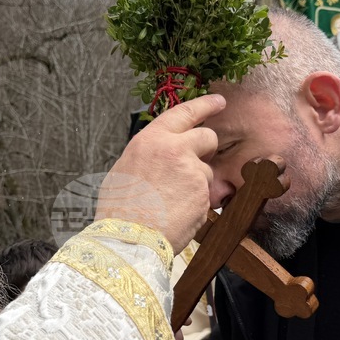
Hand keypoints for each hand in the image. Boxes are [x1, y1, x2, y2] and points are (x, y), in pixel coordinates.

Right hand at [96, 95, 223, 250]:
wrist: (128, 238)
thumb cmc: (119, 208)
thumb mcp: (125, 168)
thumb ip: (148, 154)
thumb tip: (159, 154)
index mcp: (151, 140)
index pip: (184, 112)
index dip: (205, 105)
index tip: (219, 102)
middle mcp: (174, 150)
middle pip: (207, 137)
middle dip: (206, 147)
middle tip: (196, 161)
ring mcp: (192, 171)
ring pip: (206, 170)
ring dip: (196, 183)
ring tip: (171, 201)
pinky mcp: (203, 194)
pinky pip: (205, 194)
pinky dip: (195, 203)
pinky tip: (176, 213)